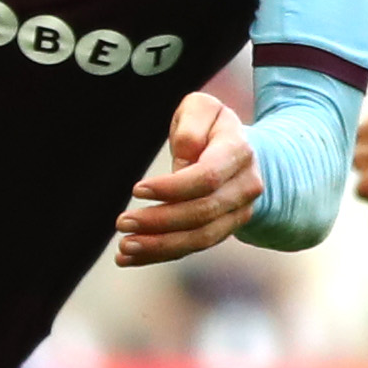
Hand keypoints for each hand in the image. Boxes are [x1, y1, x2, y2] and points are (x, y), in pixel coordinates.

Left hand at [116, 91, 261, 265]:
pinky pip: (192, 247)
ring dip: (159, 246)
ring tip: (124, 247)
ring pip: (200, 238)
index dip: (172, 188)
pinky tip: (130, 258)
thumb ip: (191, 128)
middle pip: (202, 213)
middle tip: (122, 222)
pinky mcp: (223, 229)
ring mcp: (238, 213)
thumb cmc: (211, 126)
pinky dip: (160, 254)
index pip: (207, 178)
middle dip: (160, 221)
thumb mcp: (201, 108)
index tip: (137, 190)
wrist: (242, 152)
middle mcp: (245, 187)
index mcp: (238, 152)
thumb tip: (182, 165)